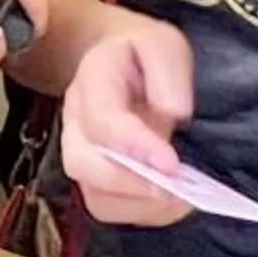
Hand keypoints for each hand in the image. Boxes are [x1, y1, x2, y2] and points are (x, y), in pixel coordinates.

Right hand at [57, 14, 197, 226]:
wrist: (116, 61)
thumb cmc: (142, 54)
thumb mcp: (162, 43)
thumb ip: (169, 72)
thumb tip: (174, 113)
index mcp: (92, 80)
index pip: (103, 118)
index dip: (135, 146)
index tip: (170, 163)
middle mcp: (76, 121)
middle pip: (82, 163)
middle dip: (129, 183)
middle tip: (175, 188)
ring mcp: (80, 152)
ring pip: (94, 195)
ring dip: (139, 203)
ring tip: (181, 197)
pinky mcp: (93, 178)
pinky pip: (108, 208)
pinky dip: (142, 212)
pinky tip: (173, 201)